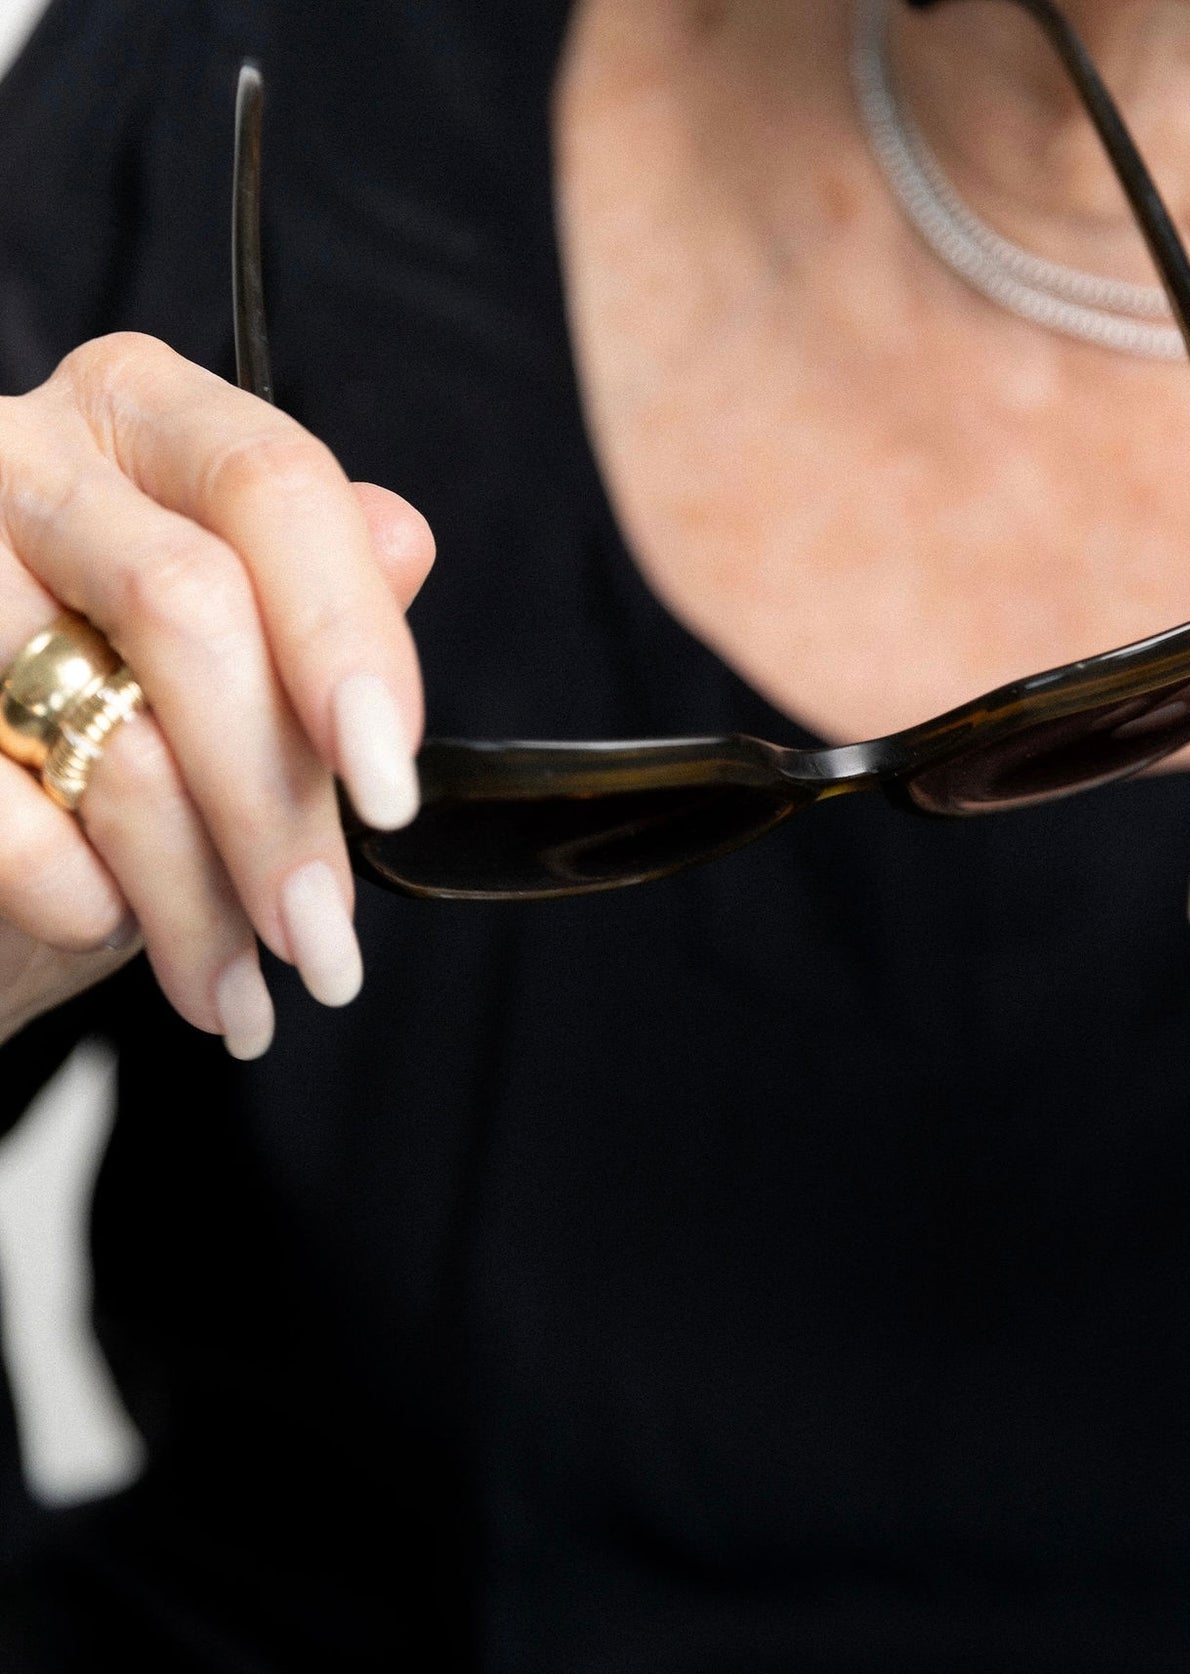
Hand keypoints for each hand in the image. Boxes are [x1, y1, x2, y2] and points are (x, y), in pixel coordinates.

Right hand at [0, 334, 433, 1056]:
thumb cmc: (115, 730)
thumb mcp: (234, 668)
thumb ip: (318, 605)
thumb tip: (402, 536)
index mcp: (145, 419)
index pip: (275, 486)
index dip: (348, 636)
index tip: (391, 788)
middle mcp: (24, 455)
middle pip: (191, 609)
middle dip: (277, 805)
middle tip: (325, 944)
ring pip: (107, 727)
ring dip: (196, 892)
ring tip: (243, 989)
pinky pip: (0, 799)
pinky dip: (73, 889)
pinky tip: (105, 932)